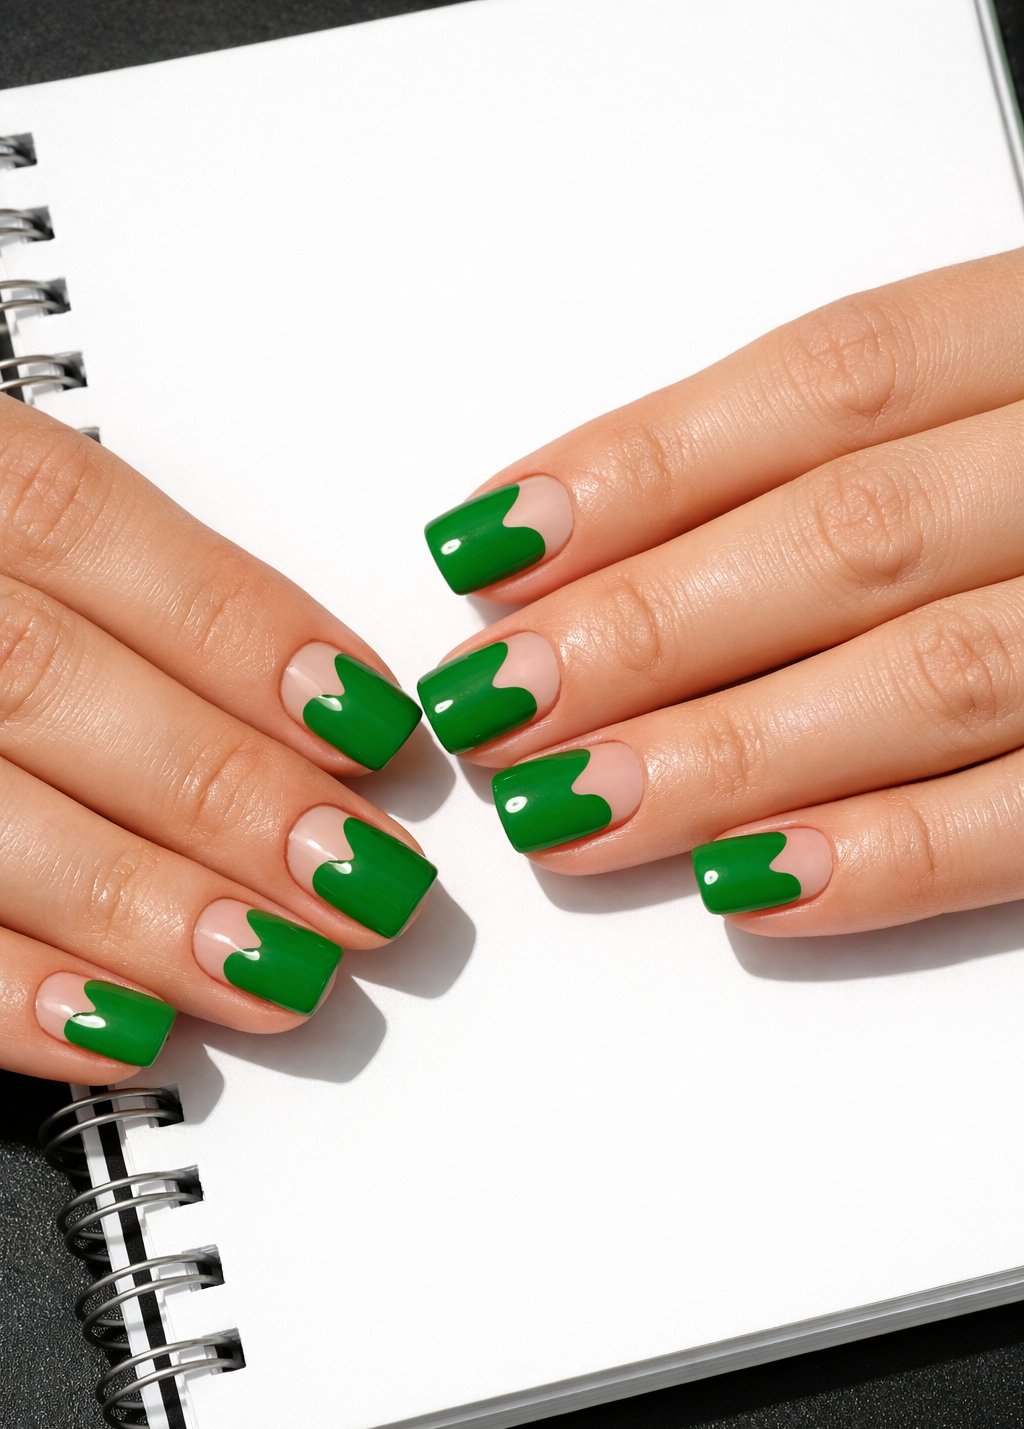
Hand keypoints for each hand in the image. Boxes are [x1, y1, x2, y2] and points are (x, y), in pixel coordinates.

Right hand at [0, 399, 432, 1082]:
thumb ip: (92, 582)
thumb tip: (308, 702)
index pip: (75, 518)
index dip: (234, 624)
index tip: (368, 719)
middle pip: (37, 678)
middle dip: (221, 791)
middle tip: (363, 877)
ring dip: (138, 905)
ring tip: (279, 970)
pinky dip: (1, 994)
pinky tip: (118, 1031)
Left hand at [416, 248, 1023, 936]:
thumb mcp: (1014, 390)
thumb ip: (861, 447)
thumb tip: (603, 531)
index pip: (832, 381)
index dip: (646, 464)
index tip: (494, 540)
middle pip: (854, 534)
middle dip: (651, 628)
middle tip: (499, 701)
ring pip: (936, 678)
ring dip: (729, 756)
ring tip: (570, 808)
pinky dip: (892, 858)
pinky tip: (751, 886)